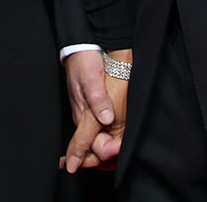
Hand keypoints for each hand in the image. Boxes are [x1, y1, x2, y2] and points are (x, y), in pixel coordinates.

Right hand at [61, 49, 129, 173]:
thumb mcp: (92, 79)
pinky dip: (109, 141)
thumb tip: (106, 119)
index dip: (107, 152)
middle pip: (94, 149)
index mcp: (82, 116)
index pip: (91, 146)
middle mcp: (84, 120)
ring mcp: (88, 116)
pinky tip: (119, 142)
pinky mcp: (95, 110)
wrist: (82, 48)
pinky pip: (101, 133)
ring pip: (98, 143)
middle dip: (108, 158)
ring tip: (123, 152)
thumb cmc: (84, 62)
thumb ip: (98, 100)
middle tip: (124, 154)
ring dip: (110, 150)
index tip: (121, 148)